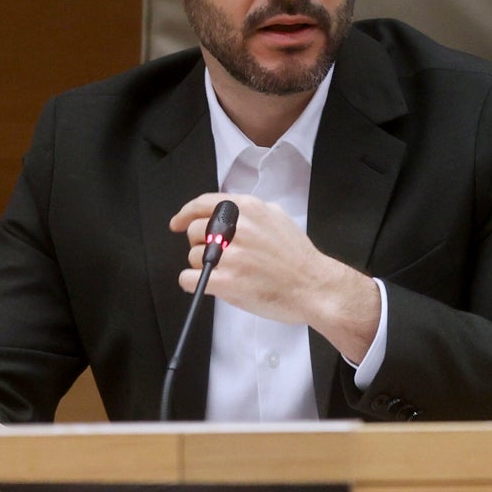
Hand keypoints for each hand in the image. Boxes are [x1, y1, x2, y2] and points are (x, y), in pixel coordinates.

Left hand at [169, 192, 380, 362]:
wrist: (314, 287)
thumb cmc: (298, 257)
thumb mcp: (277, 218)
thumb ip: (250, 213)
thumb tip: (225, 214)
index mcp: (248, 210)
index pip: (203, 204)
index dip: (185, 213)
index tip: (177, 223)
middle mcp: (236, 228)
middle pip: (194, 230)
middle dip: (200, 244)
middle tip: (216, 256)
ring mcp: (230, 255)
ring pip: (192, 256)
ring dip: (202, 265)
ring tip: (225, 273)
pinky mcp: (226, 281)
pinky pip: (189, 278)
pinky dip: (192, 282)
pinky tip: (208, 284)